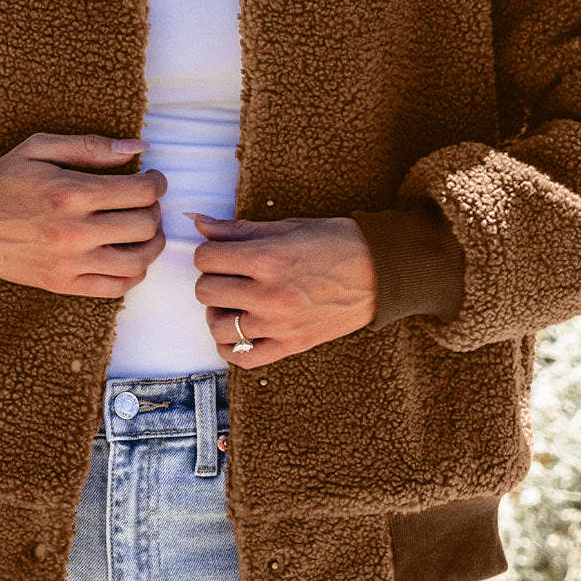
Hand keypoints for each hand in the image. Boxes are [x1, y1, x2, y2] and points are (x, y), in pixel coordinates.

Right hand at [0, 132, 166, 295]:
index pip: (142, 192)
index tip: (152, 178)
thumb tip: (139, 148)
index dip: (157, 182)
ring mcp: (70, 264)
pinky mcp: (63, 286)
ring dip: (151, 243)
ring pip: (139, 260)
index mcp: (71, 194)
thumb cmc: (2, 181)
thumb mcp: (40, 148)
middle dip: (154, 209)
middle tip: (145, 202)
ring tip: (143, 229)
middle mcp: (74, 233)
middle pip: (146, 225)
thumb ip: (91, 146)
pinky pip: (117, 287)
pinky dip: (133, 273)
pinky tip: (128, 255)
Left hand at [185, 213, 377, 368]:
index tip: (223, 253)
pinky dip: (230, 347)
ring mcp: (279, 325)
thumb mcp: (287, 227)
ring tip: (233, 303)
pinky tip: (237, 331)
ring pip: (216, 326)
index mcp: (267, 259)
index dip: (210, 253)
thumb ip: (238, 229)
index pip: (205, 258)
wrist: (381, 272)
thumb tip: (198, 223)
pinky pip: (241, 358)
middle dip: (212, 279)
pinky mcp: (290, 346)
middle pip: (205, 291)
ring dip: (218, 313)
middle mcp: (269, 295)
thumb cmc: (337, 244)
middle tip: (231, 275)